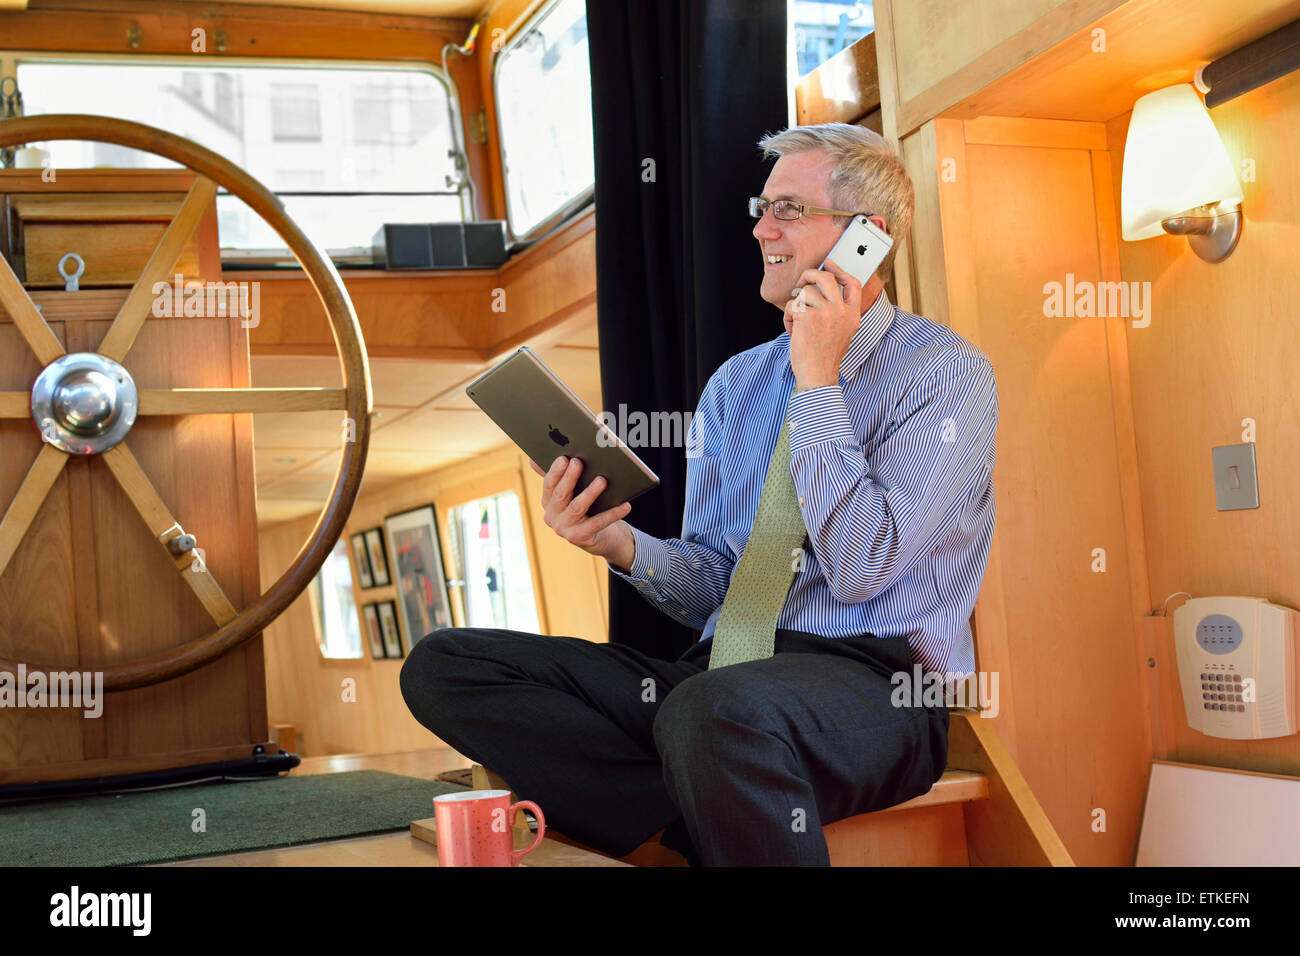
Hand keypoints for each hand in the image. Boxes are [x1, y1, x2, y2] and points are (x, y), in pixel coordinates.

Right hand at [529, 456, 634, 568]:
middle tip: (578, 462)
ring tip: (602, 480)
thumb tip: (536, 458)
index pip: (549, 484)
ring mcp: (563, 528)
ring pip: (577, 507)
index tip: (563, 458)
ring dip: (590, 492)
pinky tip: (625, 504)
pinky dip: (612, 513)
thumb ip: (560, 476)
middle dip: (569, 477)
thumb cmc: (587, 509)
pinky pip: (597, 523)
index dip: (555, 471)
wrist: (598, 538)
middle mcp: (551, 516)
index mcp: (548, 502)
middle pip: (560, 494)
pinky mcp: (578, 538)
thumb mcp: (572, 493)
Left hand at [784, 258, 862, 390]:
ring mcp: (825, 312)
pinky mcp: (807, 316)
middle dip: (810, 274)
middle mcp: (841, 311)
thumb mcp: (843, 332)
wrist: (818, 375)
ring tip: (797, 322)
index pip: (853, 284)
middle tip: (801, 282)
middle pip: (826, 277)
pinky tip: (793, 330)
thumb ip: (839, 312)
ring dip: (796, 305)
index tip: (829, 264)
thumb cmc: (826, 356)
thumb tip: (823, 290)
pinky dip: (788, 317)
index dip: (840, 270)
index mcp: (852, 315)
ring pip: (805, 292)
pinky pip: (792, 305)